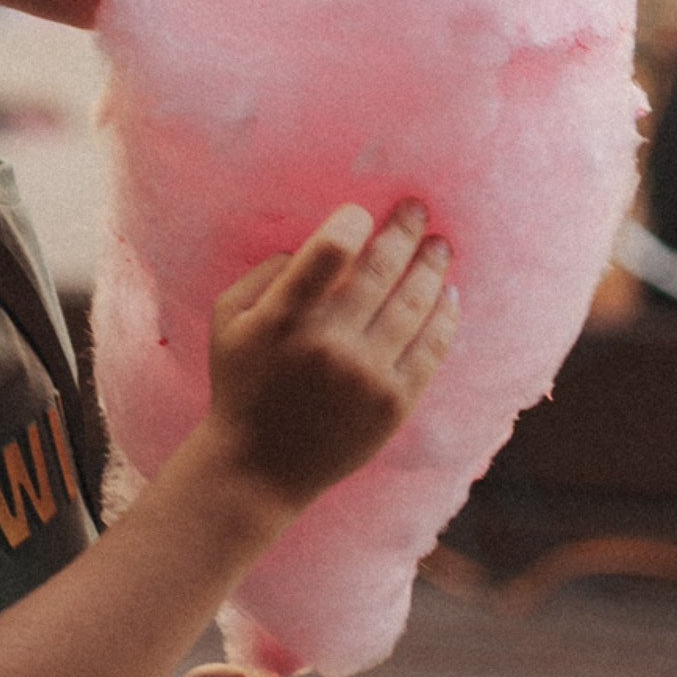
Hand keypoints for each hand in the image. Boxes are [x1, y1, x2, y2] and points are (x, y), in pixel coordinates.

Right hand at [204, 200, 456, 514]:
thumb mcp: (228, 320)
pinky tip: (448, 295)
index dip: (353, 222)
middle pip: (381, 270)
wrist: (258, 468)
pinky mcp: (394, 404)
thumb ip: (266, 273)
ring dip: (431, 267)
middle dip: (404, 230)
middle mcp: (328, 344)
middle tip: (417, 209)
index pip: (331, 250)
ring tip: (439, 247)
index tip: (363, 214)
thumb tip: (316, 245)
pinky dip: (444, 316)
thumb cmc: (242, 384)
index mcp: (282, 318)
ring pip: (414, 305)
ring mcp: (366, 376)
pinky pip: (431, 349)